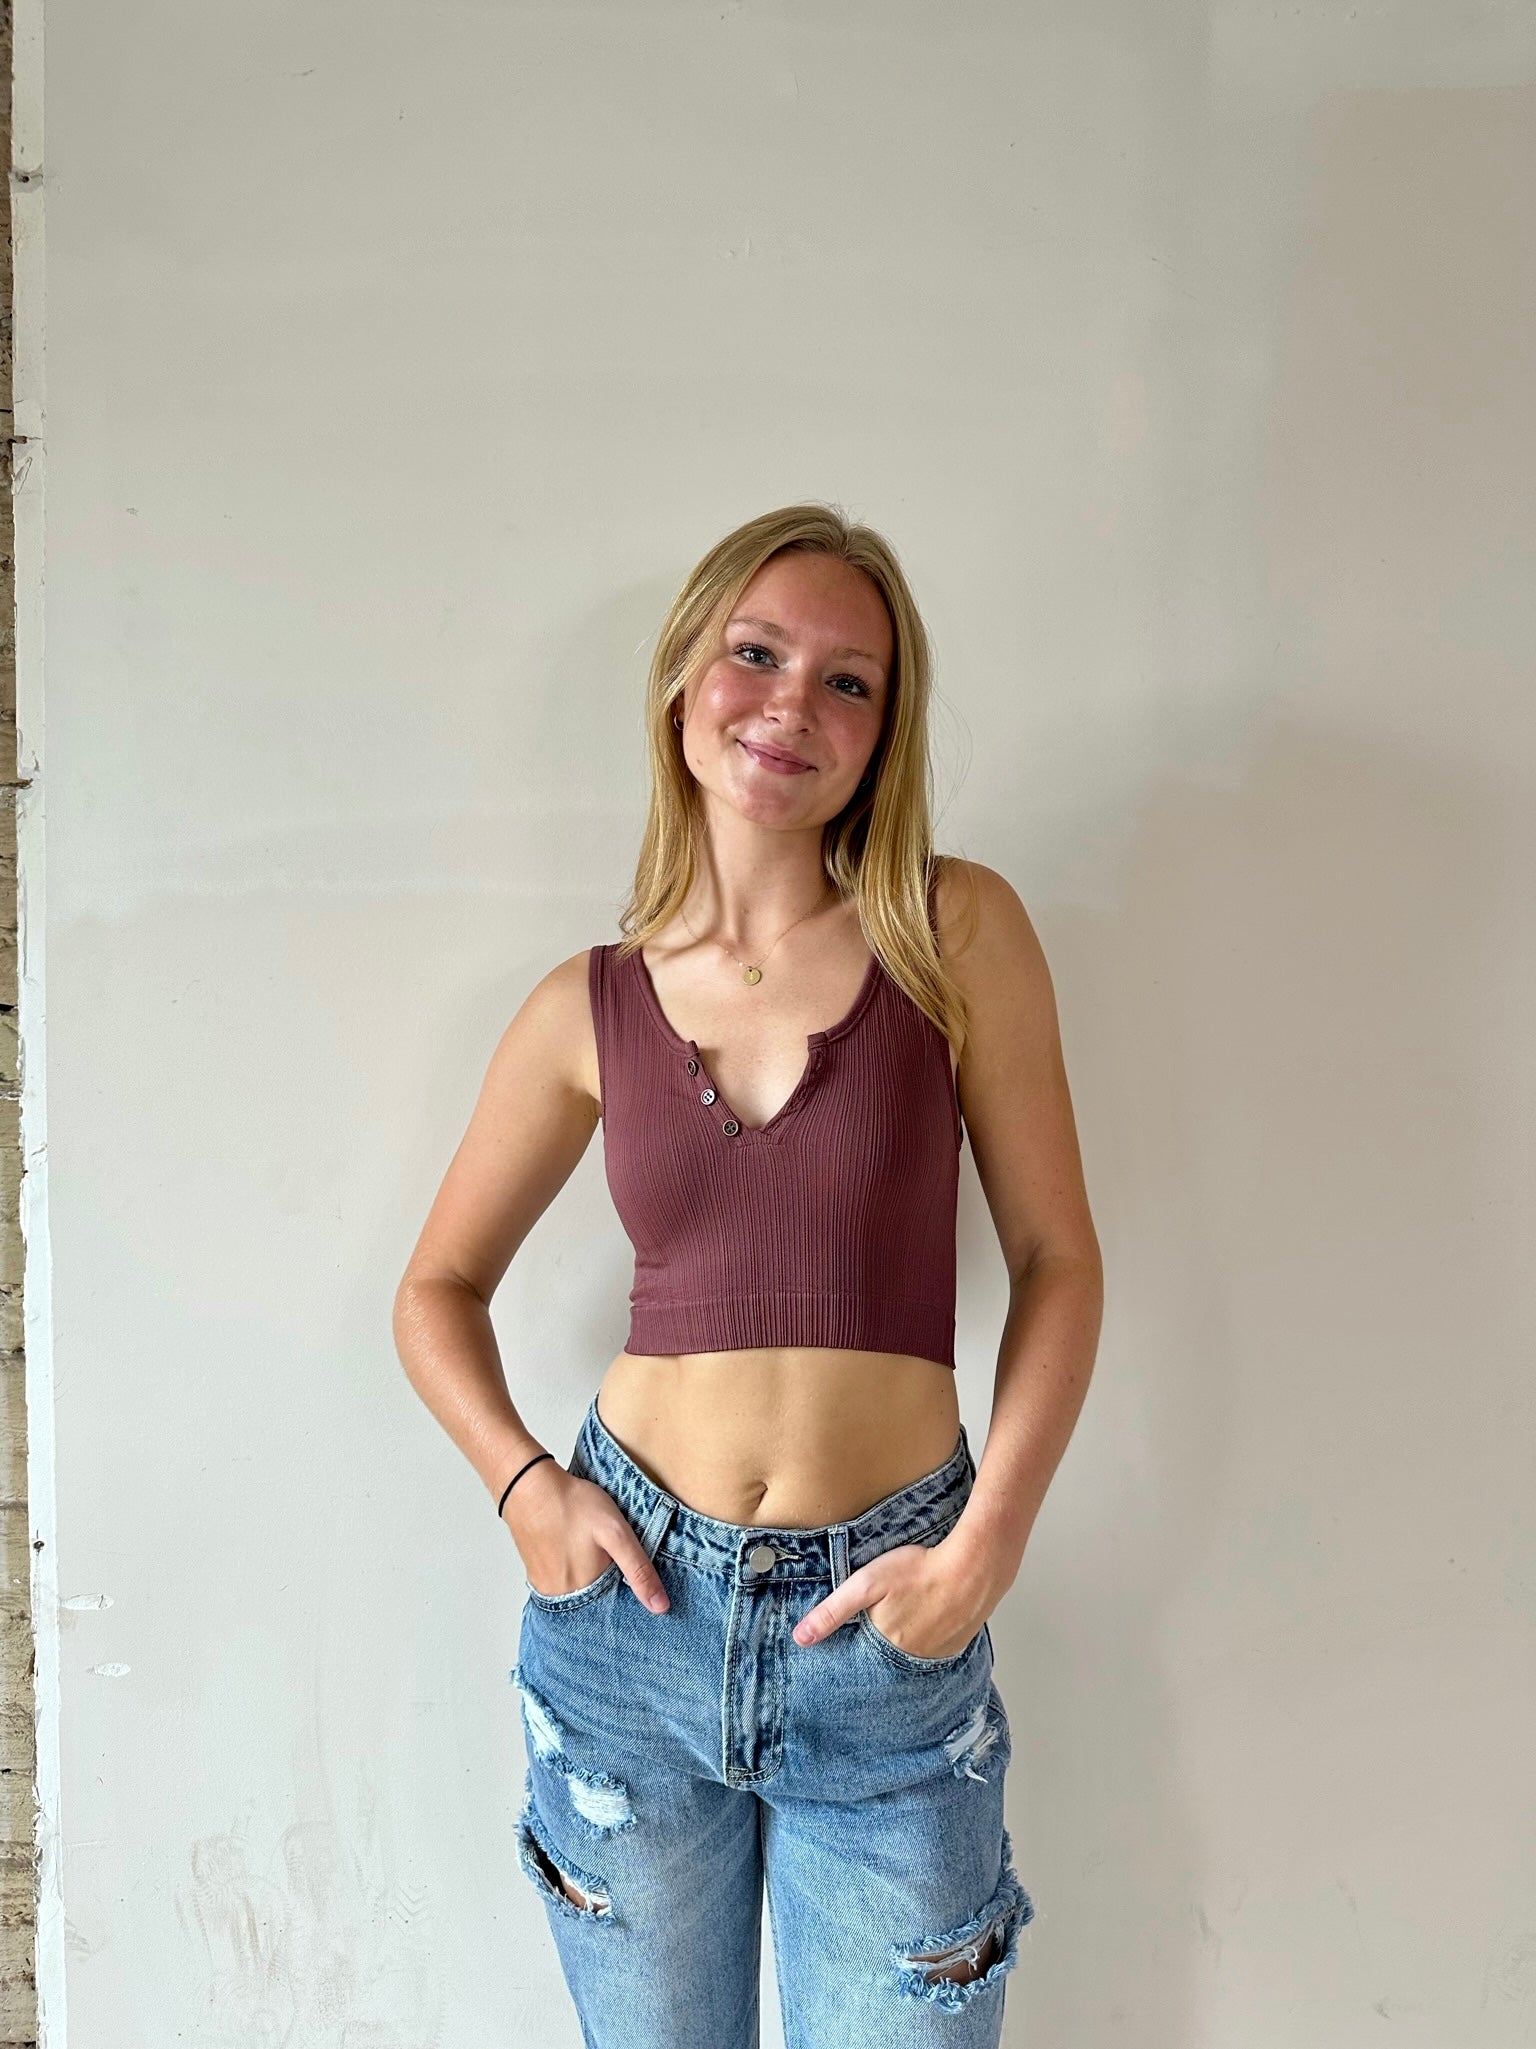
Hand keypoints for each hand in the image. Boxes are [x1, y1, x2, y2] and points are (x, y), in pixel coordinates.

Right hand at [501, 1462, 669, 1613]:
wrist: (529, 1486)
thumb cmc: (572, 1505)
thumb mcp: (616, 1533)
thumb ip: (639, 1570)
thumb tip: (661, 1607)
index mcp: (586, 1592)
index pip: (617, 1608)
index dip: (630, 1593)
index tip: (634, 1577)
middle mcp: (563, 1597)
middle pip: (597, 1602)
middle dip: (610, 1586)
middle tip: (609, 1556)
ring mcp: (546, 1587)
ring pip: (580, 1592)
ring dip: (591, 1579)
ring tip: (592, 1552)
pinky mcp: (536, 1574)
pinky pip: (562, 1583)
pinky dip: (573, 1572)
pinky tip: (576, 1551)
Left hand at [791, 1536, 990, 1661]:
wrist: (974, 1566)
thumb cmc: (919, 1570)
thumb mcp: (865, 1584)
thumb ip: (832, 1611)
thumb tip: (800, 1638)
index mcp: (885, 1646)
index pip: (861, 1661)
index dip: (853, 1652)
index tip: (850, 1646)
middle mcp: (911, 1659)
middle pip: (886, 1659)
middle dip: (879, 1648)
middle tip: (884, 1624)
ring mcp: (937, 1655)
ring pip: (911, 1656)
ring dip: (905, 1644)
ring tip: (905, 1621)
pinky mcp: (957, 1645)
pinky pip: (935, 1650)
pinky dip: (927, 1639)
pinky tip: (927, 1620)